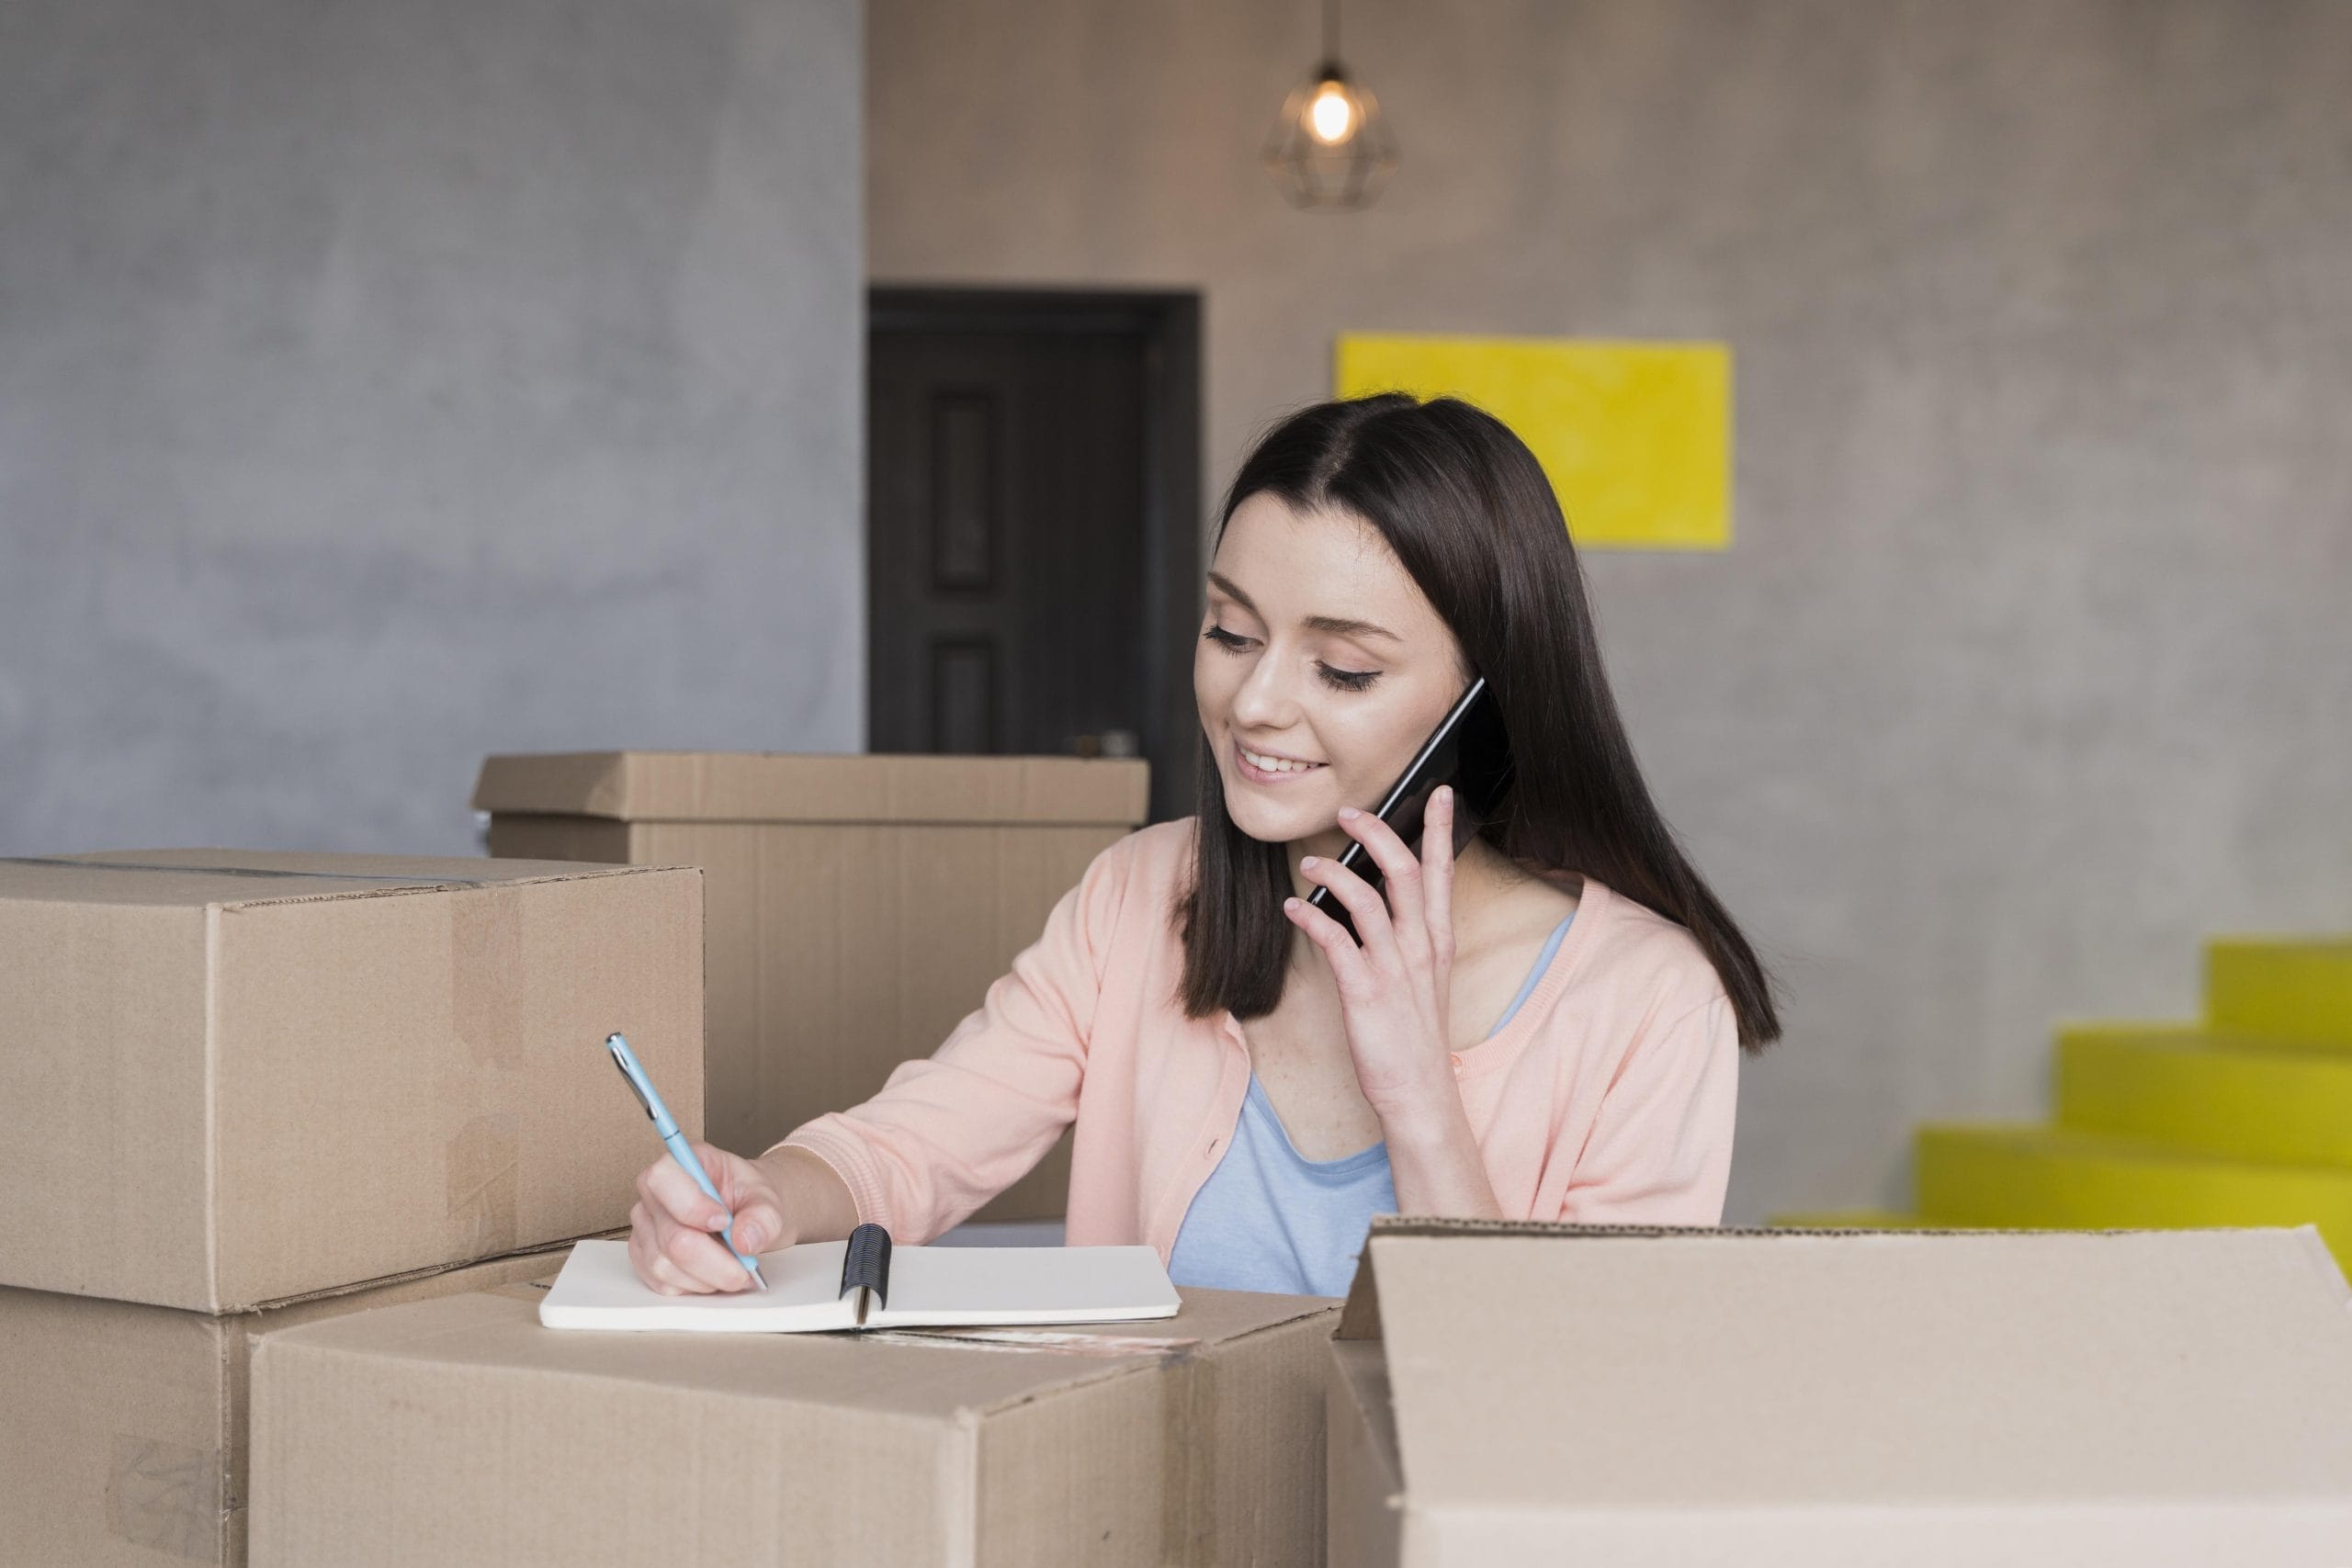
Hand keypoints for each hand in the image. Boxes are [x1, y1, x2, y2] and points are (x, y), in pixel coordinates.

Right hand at [627, 1142, 791, 1294]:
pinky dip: (693, 1287)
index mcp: (682, 1162)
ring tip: (732, 1269)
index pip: (663, 1179)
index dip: (692, 1207)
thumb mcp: (768, 1198)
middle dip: (715, 1261)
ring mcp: (645, 1225)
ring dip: (707, 1277)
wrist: (747, 1214)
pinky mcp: (643, 1255)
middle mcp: (655, 1193)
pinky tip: (712, 1275)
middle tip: (744, 1266)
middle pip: (671, 1237)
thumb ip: (763, 1216)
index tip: (724, 1222)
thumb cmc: (750, 1198)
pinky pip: (661, 1282)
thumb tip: (744, 1239)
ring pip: (664, 1265)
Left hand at [1283, 785, 1458, 1117]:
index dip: (1438, 829)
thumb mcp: (1424, 980)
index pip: (1442, 873)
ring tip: (1308, 864)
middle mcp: (1421, 948)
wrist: (1419, 1093)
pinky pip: (1336, 940)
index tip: (1435, 792)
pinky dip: (1311, 917)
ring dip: (1333, 873)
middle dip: (1377, 833)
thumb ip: (1408, 940)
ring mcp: (1395, 969)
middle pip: (1406, 872)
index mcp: (1438, 942)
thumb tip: (1375, 903)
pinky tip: (1293, 908)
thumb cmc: (1414, 1037)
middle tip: (1350, 811)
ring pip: (1367, 899)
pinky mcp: (1366, 991)